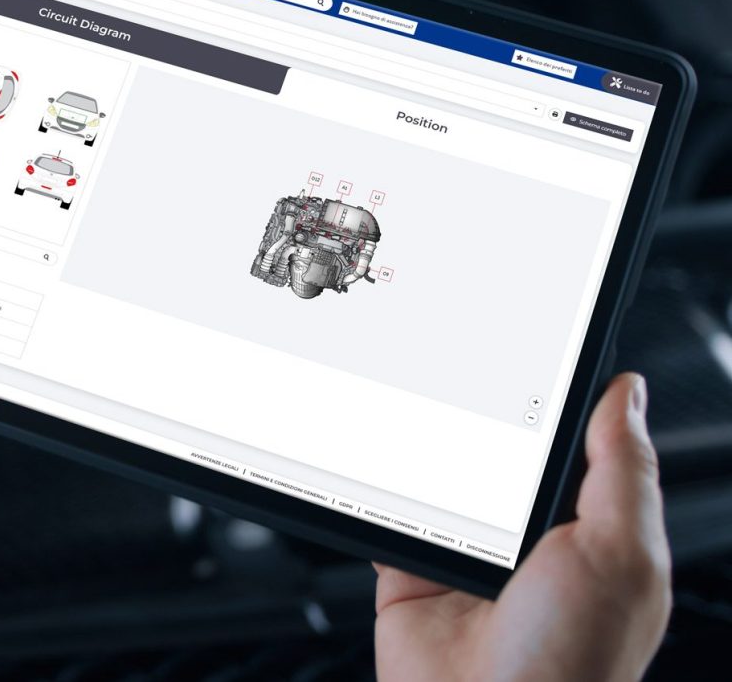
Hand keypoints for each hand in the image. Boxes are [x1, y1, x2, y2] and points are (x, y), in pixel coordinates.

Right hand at [374, 373, 670, 681]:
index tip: (537, 355)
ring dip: (425, 456)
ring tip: (414, 412)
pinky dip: (380, 495)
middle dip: (479, 422)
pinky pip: (391, 519)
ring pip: (439, 481)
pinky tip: (379, 469)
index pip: (573, 449)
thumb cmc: (574, 660)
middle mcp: (525, 545)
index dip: (558, 403)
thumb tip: (627, 394)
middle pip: (497, 458)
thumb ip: (624, 469)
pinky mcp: (411, 573)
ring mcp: (465, 559)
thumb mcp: (623, 551)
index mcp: (587, 533)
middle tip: (462, 376)